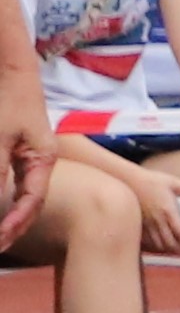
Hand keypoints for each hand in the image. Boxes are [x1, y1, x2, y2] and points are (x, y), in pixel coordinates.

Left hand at [0, 111, 49, 249]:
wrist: (10, 69)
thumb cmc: (6, 100)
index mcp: (43, 161)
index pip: (31, 202)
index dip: (13, 225)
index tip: (0, 242)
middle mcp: (39, 162)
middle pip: (28, 203)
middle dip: (11, 226)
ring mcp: (27, 156)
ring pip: (19, 194)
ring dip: (6, 213)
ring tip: (0, 233)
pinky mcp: (14, 150)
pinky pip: (13, 181)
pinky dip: (4, 197)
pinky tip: (0, 208)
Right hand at [131, 167, 179, 255]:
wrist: (126, 179)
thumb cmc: (149, 180)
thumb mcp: (172, 181)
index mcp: (168, 211)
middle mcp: (157, 220)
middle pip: (170, 243)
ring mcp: (146, 224)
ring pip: (158, 245)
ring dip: (169, 250)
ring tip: (178, 250)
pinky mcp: (138, 224)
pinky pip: (147, 241)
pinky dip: (155, 247)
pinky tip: (161, 246)